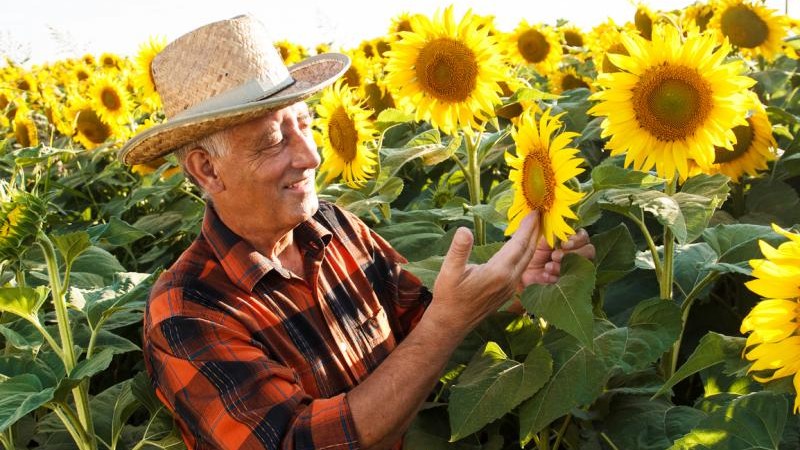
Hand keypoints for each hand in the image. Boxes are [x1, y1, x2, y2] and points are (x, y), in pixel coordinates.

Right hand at [429, 212, 540, 334]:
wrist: (452, 323)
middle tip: (540, 215)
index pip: (518, 245)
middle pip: (528, 252)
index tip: (534, 212)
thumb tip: (464, 230)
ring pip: (526, 261)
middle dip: (535, 232)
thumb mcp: (448, 271)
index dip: (527, 227)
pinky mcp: (507, 292)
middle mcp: (509, 280)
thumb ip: (459, 250)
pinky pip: (521, 269)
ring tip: (534, 228)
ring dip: (531, 244)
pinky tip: (521, 248)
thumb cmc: (449, 296)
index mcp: (498, 272)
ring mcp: (510, 288)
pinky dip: (524, 255)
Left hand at [519, 229, 594, 287]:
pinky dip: (558, 277)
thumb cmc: (531, 255)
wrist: (523, 274)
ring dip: (565, 265)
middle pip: (589, 250)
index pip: (583, 236)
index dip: (577, 239)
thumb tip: (560, 228)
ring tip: (548, 267)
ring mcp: (575, 269)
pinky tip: (546, 276)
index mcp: (570, 241)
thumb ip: (552, 233)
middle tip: (555, 256)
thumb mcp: (539, 241)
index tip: (563, 244)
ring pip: (584, 265)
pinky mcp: (570, 283)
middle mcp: (576, 254)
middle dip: (572, 253)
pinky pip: (573, 280)